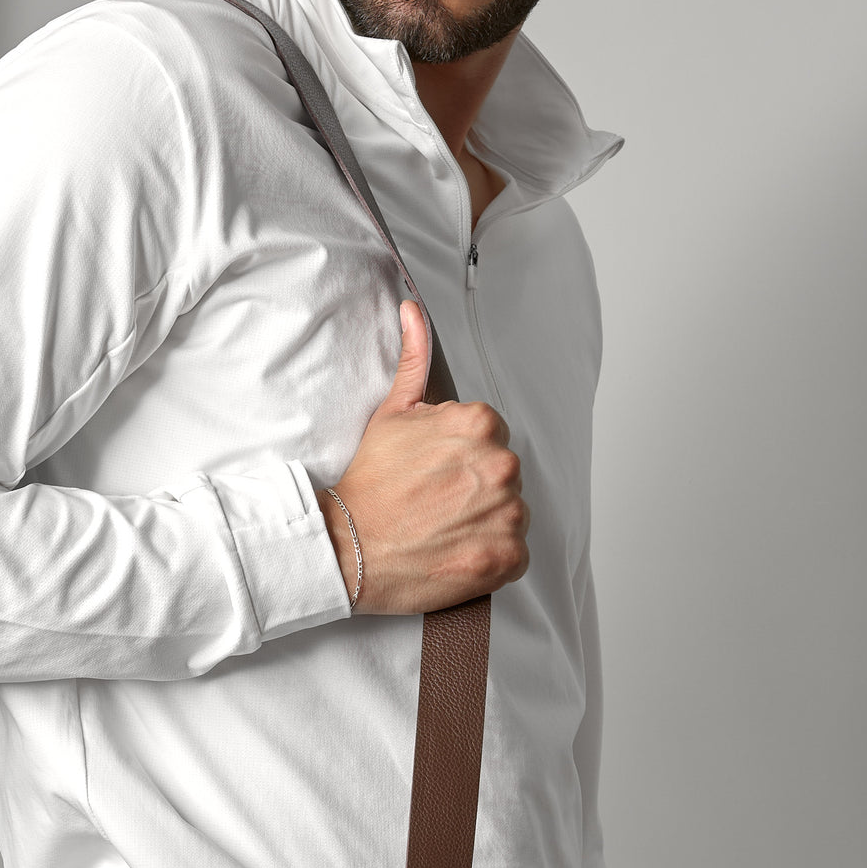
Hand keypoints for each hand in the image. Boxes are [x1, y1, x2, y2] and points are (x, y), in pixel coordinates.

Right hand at [317, 301, 528, 613]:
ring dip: (486, 520)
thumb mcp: (392, 411)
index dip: (463, 453)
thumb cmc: (372, 482)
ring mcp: (507, 512)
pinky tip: (457, 548)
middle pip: (503, 473)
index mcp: (481, 423)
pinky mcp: (507, 556)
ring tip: (444, 525)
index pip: (492, 436)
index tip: (438, 469)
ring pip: (512, 512)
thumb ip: (414, 359)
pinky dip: (491, 555)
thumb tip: (413, 311)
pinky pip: (515, 554)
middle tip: (437, 499)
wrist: (351, 546)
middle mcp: (502, 464)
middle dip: (477, 485)